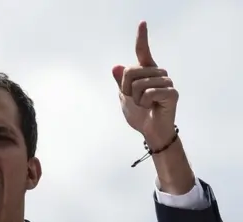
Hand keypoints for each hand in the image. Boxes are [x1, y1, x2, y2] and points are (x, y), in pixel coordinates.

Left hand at [112, 21, 177, 148]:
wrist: (150, 130)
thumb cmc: (139, 113)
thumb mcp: (124, 97)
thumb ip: (121, 82)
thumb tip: (116, 66)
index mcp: (146, 72)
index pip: (143, 52)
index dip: (142, 37)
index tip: (142, 22)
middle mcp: (158, 73)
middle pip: (130, 72)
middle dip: (126, 89)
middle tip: (135, 100)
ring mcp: (167, 82)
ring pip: (139, 84)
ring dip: (136, 99)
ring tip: (145, 105)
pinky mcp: (172, 93)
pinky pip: (149, 92)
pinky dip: (145, 103)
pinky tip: (152, 107)